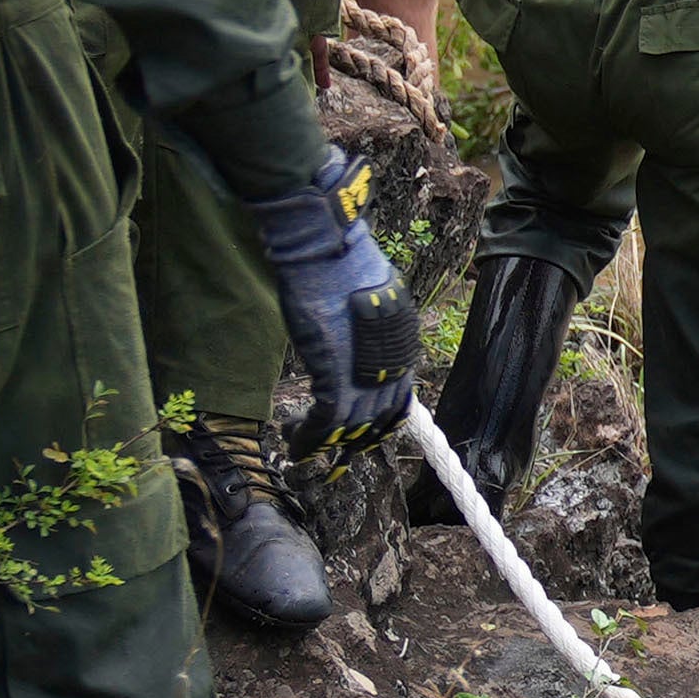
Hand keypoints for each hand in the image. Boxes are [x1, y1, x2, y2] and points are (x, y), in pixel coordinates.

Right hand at [247, 184, 411, 448]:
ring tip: (303, 444)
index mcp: (403, 348)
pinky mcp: (335, 376)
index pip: (398, 399)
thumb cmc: (341, 264)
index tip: (357, 430)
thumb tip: (357, 331)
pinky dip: (309, 437)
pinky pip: (326, 421)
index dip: (376, 420)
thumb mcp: (368, 300)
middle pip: (378, 418)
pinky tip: (294, 439)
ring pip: (352, 426)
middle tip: (328, 447)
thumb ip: (369, 326)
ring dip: (325, 440)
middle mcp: (395, 366)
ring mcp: (367, 373)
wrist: (326, 250)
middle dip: (352, 437)